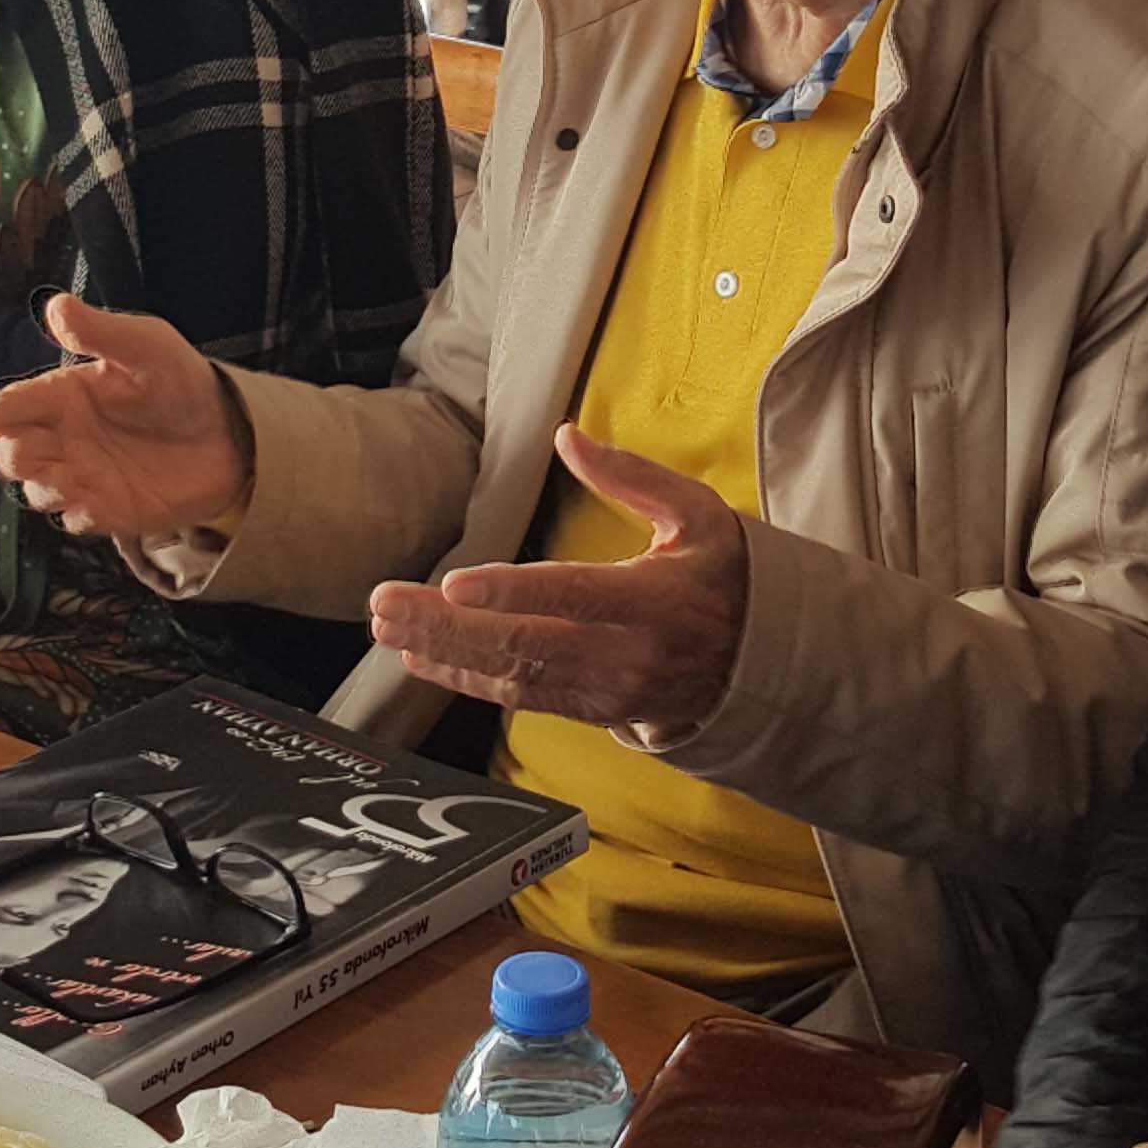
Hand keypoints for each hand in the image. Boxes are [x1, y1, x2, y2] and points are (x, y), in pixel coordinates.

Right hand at [0, 294, 253, 534]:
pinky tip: (103, 502)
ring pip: (36, 492)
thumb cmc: (181, 381)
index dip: (1, 412)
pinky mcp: (106, 510)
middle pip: (10, 456)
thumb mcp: (147, 345)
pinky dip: (80, 514)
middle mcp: (62, 438)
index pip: (9, 407)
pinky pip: (75, 521)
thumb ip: (101, 330)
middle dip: (15, 456)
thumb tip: (56, 305)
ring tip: (76, 476)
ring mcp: (82, 477)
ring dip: (46, 488)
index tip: (3, 415)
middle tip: (39, 450)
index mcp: (61, 395)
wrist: (228, 434)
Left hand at [366, 426, 747, 736]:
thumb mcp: (698, 514)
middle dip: (446, 624)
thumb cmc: (725, 577)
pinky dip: (465, 679)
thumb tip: (567, 437)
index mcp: (654, 600)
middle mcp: (626, 654)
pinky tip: (421, 656)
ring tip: (387, 626)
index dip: (511, 592)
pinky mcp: (591, 710)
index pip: (572, 595)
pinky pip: (519, 698)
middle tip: (385, 601)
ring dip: (443, 651)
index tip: (454, 582)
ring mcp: (606, 690)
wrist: (763, 666)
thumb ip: (631, 476)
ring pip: (511, 676)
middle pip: (522, 643)